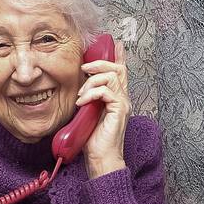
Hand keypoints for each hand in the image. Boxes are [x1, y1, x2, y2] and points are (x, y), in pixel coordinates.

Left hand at [76, 38, 128, 177]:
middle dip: (99, 63)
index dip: (118, 56)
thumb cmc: (94, 140)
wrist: (101, 159)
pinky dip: (92, 93)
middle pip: (117, 68)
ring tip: (81, 95)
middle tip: (85, 67)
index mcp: (117, 98)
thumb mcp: (88, 113)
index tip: (115, 44)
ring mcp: (123, 104)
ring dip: (91, 82)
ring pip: (111, 77)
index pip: (121, 72)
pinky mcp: (119, 110)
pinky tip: (83, 103)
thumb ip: (89, 98)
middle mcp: (123, 99)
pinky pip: (107, 91)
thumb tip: (80, 86)